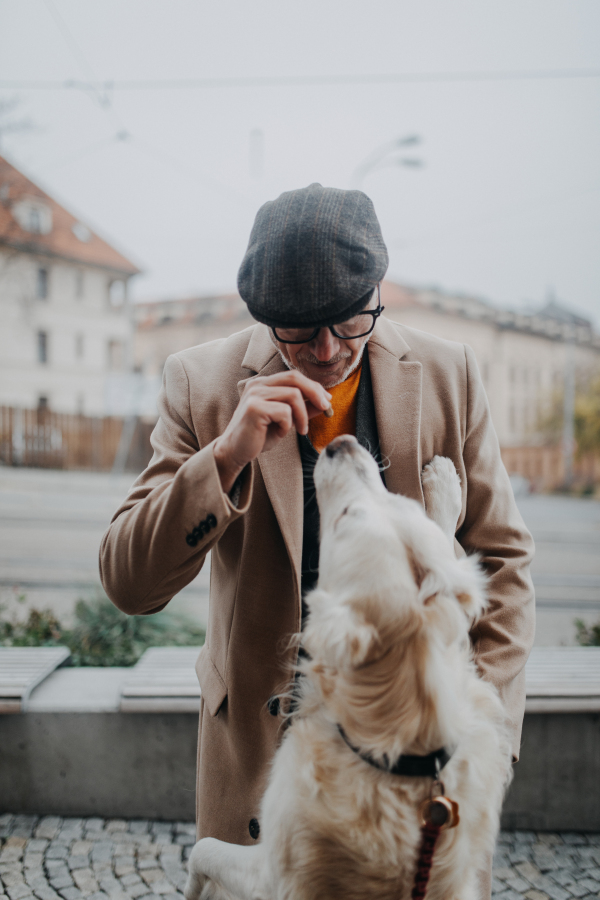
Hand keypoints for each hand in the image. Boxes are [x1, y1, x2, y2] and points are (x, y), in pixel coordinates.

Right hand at [213, 371, 331, 492]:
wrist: (236, 451)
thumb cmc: (260, 436)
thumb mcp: (286, 420)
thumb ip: (302, 408)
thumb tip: (325, 401)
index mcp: (264, 383)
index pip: (294, 376)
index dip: (314, 386)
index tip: (327, 401)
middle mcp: (258, 384)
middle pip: (295, 378)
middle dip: (315, 393)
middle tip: (326, 408)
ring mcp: (254, 394)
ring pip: (293, 395)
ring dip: (303, 415)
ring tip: (301, 430)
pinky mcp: (254, 408)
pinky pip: (284, 412)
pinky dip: (288, 425)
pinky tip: (281, 433)